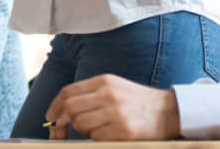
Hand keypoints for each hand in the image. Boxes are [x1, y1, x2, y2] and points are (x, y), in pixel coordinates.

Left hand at [45, 74, 179, 140]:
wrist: (168, 111)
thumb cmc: (137, 101)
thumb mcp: (114, 87)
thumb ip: (90, 94)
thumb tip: (63, 108)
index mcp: (104, 81)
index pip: (68, 92)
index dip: (55, 106)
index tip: (50, 116)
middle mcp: (108, 95)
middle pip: (71, 108)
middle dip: (63, 120)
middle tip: (64, 128)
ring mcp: (116, 113)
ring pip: (81, 124)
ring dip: (83, 130)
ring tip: (97, 128)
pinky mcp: (123, 131)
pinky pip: (96, 138)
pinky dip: (97, 138)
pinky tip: (109, 134)